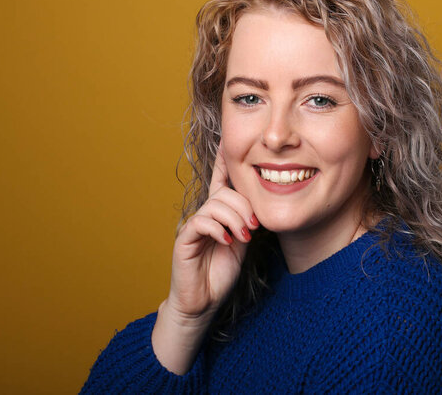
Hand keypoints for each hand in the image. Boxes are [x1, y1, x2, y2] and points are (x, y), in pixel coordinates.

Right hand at [152, 143, 257, 373]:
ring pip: (216, 205)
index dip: (224, 161)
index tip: (229, 140)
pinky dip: (219, 229)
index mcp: (220, 213)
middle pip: (225, 193)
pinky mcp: (184, 238)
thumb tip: (256, 207)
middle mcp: (206, 214)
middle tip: (254, 226)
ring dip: (235, 218)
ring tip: (244, 236)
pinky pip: (202, 221)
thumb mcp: (243, 242)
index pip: (222, 181)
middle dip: (244, 205)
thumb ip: (247, 222)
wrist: (204, 301)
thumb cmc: (223, 271)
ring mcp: (194, 225)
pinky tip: (228, 241)